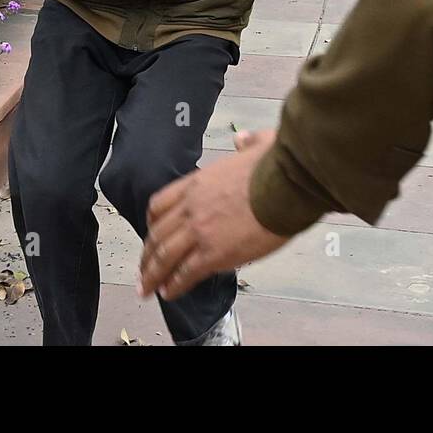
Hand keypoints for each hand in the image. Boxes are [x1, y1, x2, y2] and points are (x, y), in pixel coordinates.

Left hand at [139, 129, 289, 300]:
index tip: (153, 232)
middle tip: (145, 268)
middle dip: (148, 254)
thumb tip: (241, 139)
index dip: (153, 222)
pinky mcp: (214, 254)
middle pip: (158, 234)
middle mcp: (192, 207)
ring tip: (148, 288)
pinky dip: (174, 286)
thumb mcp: (260, 144)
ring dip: (153, 275)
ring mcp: (200, 231)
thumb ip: (246, 143)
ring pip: (164, 257)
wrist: (288, 186)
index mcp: (198, 182)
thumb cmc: (278, 167)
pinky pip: (185, 273)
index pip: (160, 203)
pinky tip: (169, 293)